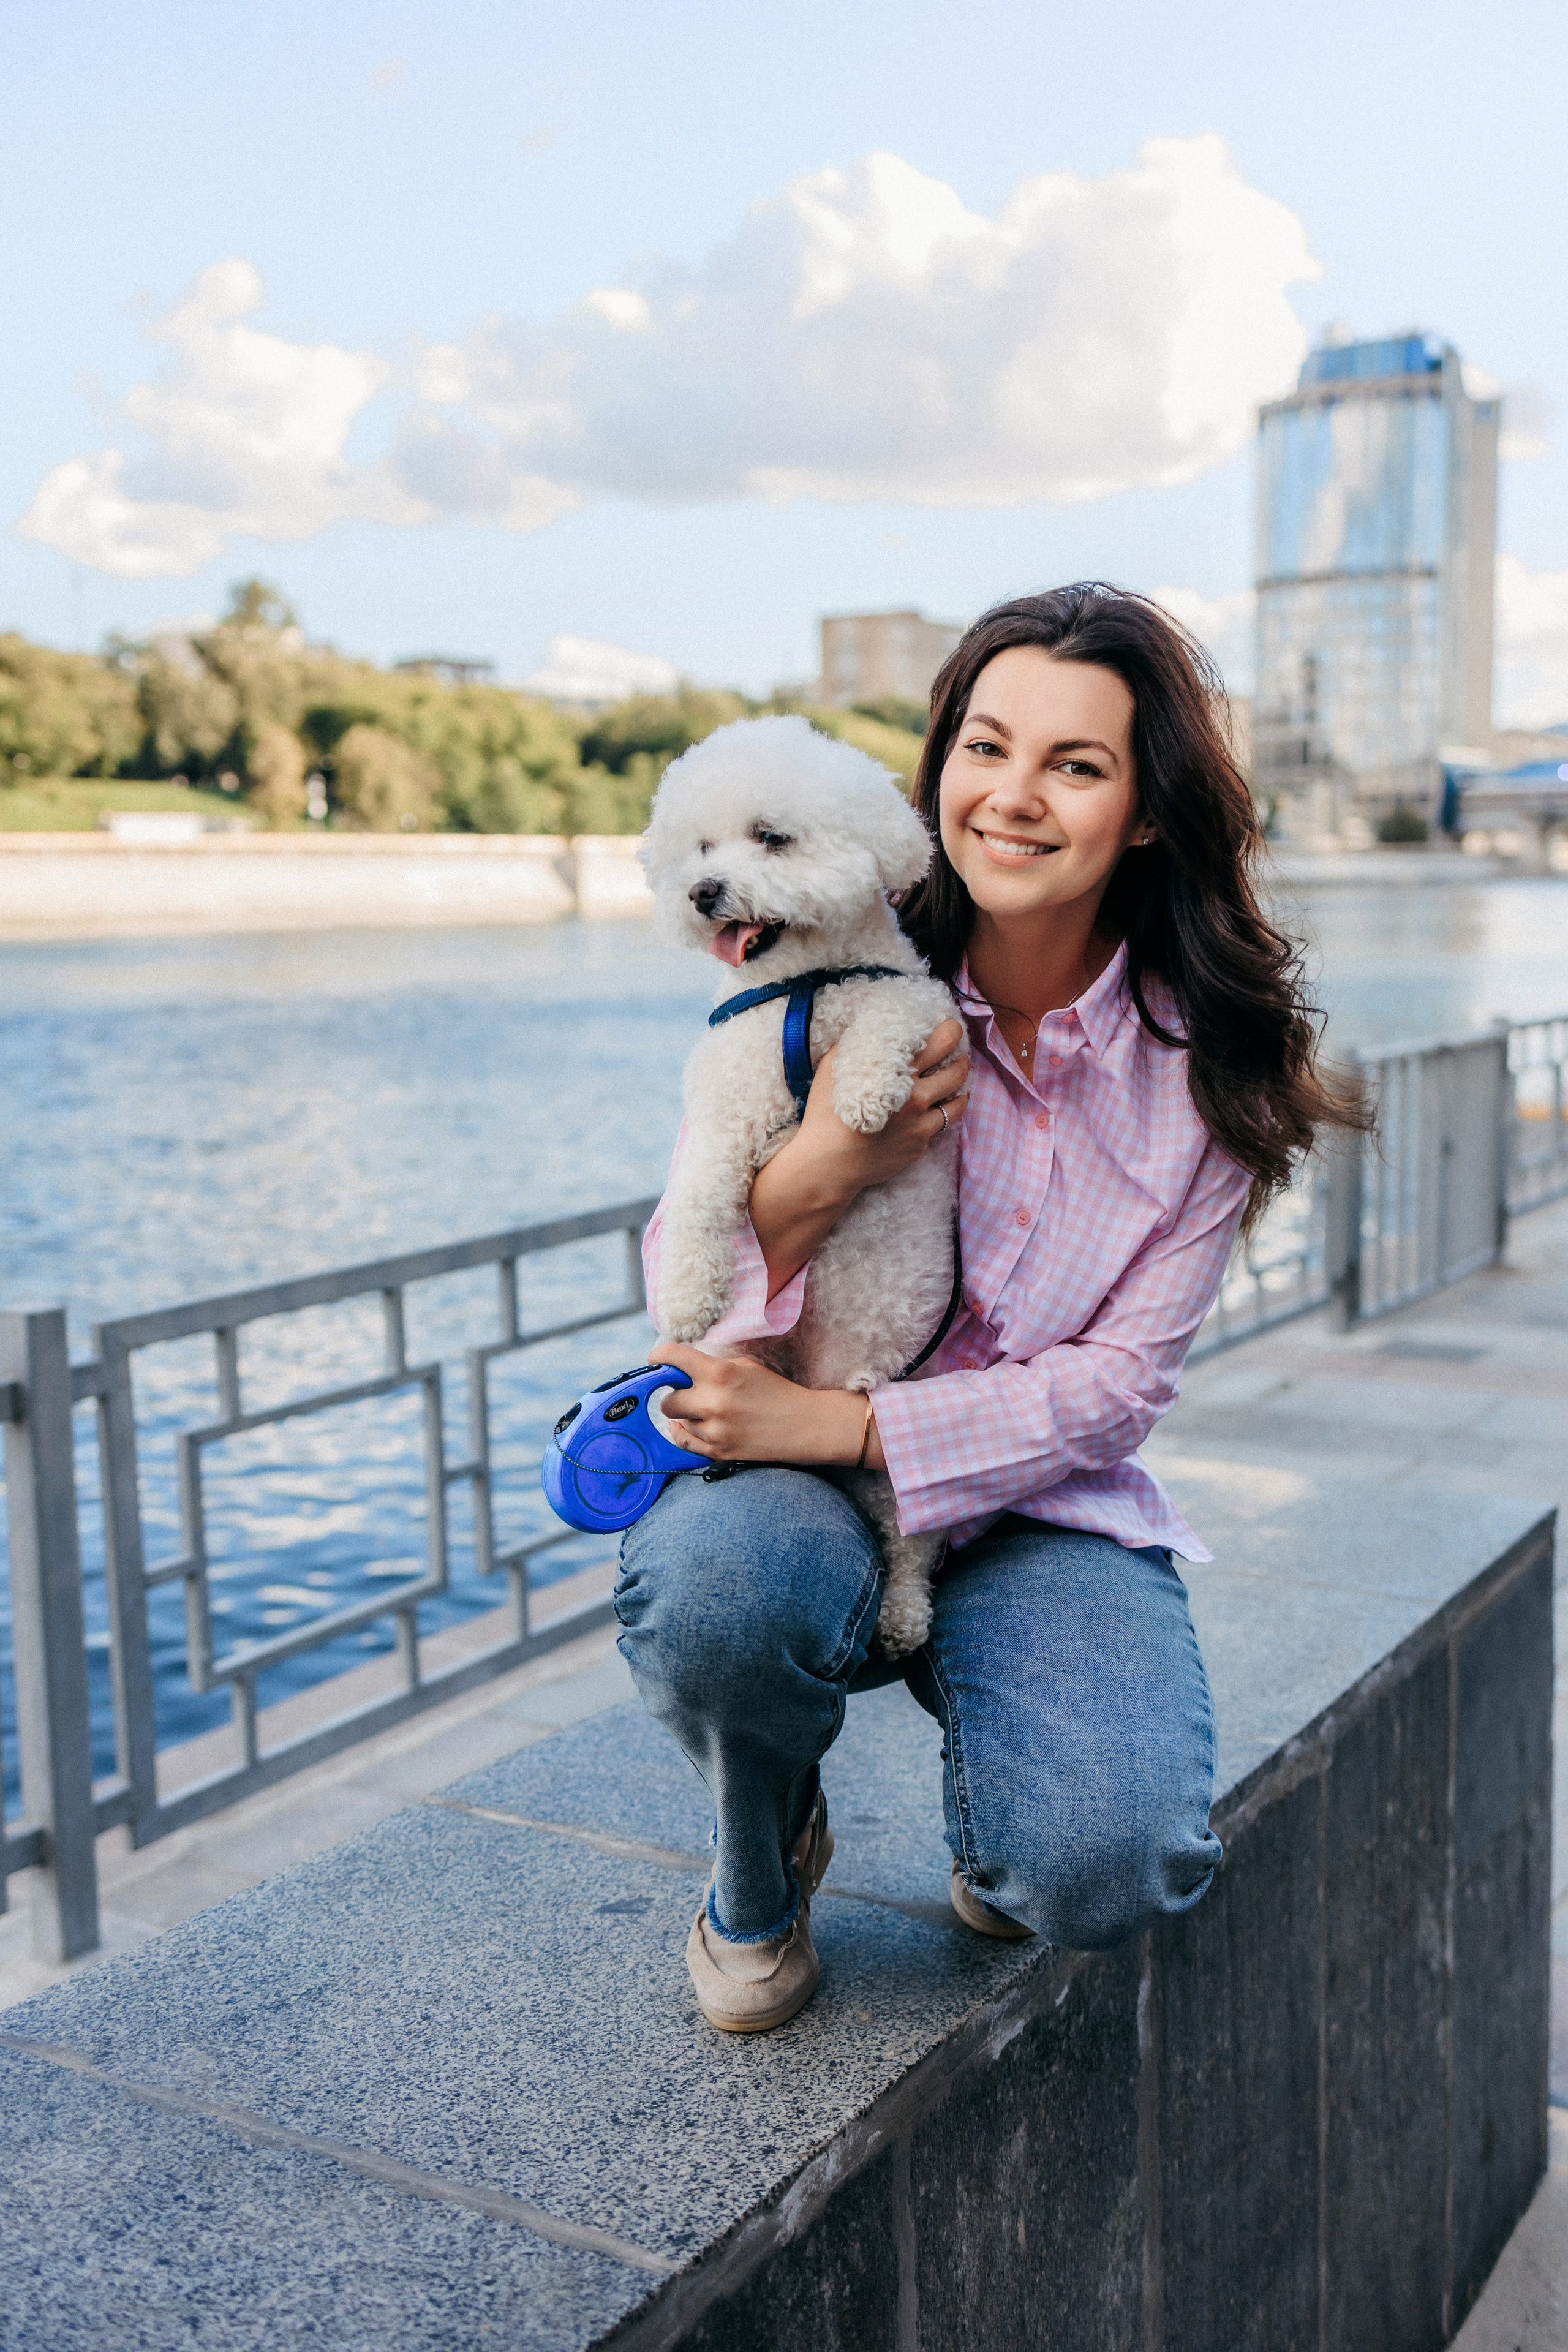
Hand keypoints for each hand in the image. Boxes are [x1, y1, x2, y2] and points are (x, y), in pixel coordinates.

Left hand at [647, 1344, 884, 1470]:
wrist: (806, 1426)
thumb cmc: (777, 1391)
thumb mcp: (746, 1366)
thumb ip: (711, 1365)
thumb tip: (679, 1366)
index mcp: (721, 1373)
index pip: (672, 1358)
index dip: (659, 1356)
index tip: (656, 1358)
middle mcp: (713, 1403)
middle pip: (668, 1399)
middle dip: (673, 1393)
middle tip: (684, 1390)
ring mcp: (715, 1431)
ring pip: (677, 1421)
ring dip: (686, 1415)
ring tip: (708, 1410)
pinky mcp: (718, 1452)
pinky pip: (684, 1442)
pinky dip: (684, 1432)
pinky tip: (690, 1424)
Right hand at [750, 1017, 968, 1296]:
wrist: (828, 1164)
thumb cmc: (826, 1113)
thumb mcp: (834, 1068)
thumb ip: (856, 1045)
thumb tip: (870, 1028)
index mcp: (899, 1073)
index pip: (941, 1043)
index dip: (951, 1031)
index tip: (950, 1028)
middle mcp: (917, 1097)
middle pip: (958, 1070)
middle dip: (963, 1057)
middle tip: (958, 1052)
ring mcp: (922, 1125)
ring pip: (958, 1101)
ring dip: (960, 1088)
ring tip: (955, 1081)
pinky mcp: (920, 1146)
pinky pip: (941, 1126)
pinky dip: (943, 1113)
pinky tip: (936, 1108)